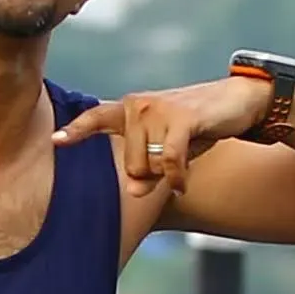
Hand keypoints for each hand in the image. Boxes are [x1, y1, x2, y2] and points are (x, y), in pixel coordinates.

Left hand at [56, 72, 271, 204]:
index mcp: (128, 110)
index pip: (96, 118)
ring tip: (185, 159)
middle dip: (152, 174)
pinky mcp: (182, 118)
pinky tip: (182, 185)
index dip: (76, 131)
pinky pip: (169, 160)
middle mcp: (137, 106)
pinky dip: (176, 178)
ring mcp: (158, 110)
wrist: (239, 101)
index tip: (55, 141)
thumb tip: (134, 192)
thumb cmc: (197, 127)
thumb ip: (146, 170)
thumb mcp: (167, 149)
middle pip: (131, 165)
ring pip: (150, 165)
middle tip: (174, 161)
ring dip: (169, 174)